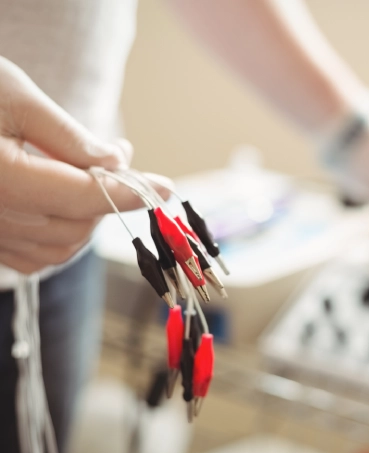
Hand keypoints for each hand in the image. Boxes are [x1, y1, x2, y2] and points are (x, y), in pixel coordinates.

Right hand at [0, 56, 167, 273]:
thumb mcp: (13, 95)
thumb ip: (67, 135)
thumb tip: (115, 162)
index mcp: (0, 177)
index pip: (84, 194)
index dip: (130, 192)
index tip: (167, 187)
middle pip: (76, 224)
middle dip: (109, 197)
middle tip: (119, 158)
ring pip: (59, 247)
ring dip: (89, 219)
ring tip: (91, 176)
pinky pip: (33, 257)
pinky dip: (62, 238)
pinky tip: (66, 206)